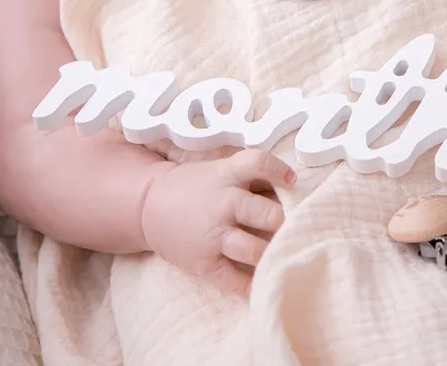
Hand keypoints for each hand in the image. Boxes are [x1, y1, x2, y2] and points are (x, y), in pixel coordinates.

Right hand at [140, 150, 295, 295]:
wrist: (149, 206)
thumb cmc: (197, 187)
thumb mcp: (221, 171)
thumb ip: (253, 178)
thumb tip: (293, 188)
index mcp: (227, 176)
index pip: (257, 163)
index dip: (278, 170)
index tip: (292, 180)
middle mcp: (223, 204)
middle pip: (266, 213)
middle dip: (284, 222)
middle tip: (297, 227)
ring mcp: (213, 235)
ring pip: (254, 250)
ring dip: (273, 254)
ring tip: (284, 253)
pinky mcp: (204, 263)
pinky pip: (234, 280)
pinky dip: (251, 285)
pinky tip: (265, 280)